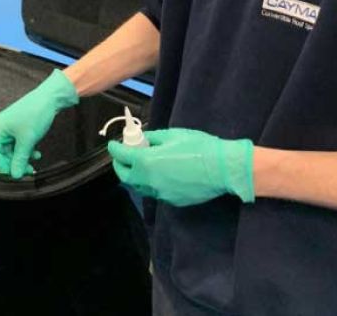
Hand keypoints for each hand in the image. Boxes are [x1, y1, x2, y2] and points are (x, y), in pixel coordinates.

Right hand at [0, 70, 78, 177]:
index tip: (14, 174)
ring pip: (12, 151)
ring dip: (23, 158)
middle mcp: (0, 128)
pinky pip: (18, 145)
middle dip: (15, 163)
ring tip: (34, 162)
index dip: (2, 166)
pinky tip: (36, 153)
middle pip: (2, 154)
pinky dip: (26, 151)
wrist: (50, 98)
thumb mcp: (28, 140)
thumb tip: (14, 175)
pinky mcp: (18, 128)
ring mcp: (9, 128)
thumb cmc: (36, 114)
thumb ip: (19, 159)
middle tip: (28, 171)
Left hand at [108, 129, 254, 205]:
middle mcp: (149, 181)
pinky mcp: (172, 200)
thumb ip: (153, 138)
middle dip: (120, 166)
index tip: (114, 145)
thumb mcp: (173, 135)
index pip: (121, 156)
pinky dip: (153, 183)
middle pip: (125, 176)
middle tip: (124, 157)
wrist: (222, 169)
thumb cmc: (199, 147)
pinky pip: (156, 192)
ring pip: (140, 187)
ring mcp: (161, 193)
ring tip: (142, 166)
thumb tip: (143, 139)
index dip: (115, 149)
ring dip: (136, 176)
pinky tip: (162, 174)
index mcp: (146, 161)